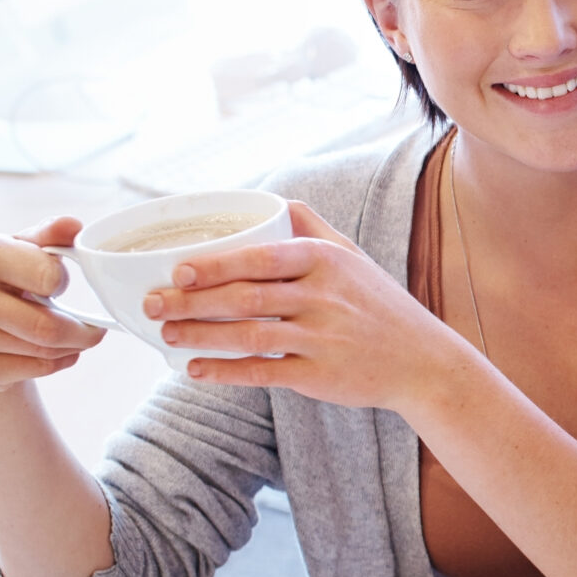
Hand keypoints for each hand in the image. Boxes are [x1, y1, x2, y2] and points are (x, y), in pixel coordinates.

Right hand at [0, 217, 105, 391]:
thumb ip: (50, 236)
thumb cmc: (5, 279)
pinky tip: (51, 354)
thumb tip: (72, 225)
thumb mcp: (25, 249)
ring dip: (71, 348)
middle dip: (82, 332)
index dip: (61, 282)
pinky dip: (55, 364)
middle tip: (93, 329)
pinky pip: (33, 370)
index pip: (47, 277)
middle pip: (46, 327)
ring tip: (71, 338)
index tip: (59, 285)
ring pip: (42, 351)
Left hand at [149, 202, 477, 411]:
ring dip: (200, 336)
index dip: (215, 264)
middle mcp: (324, 297)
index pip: (261, 257)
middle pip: (246, 297)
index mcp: (326, 261)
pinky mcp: (321, 376)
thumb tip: (271, 200)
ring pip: (249, 335)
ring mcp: (323, 338)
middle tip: (152, 303)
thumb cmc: (380, 306)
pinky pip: (264, 372)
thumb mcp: (353, 257)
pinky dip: (225, 373)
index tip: (177, 268)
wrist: (424, 362)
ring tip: (166, 334)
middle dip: (191, 301)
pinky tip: (195, 371)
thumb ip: (311, 228)